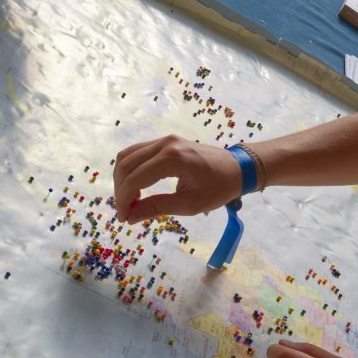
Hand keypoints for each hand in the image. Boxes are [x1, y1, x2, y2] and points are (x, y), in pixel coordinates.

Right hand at [113, 134, 243, 223]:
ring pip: (128, 155)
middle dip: (120, 190)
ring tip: (130, 201)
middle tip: (125, 212)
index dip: (124, 200)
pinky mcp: (166, 141)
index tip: (124, 219)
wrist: (238, 168)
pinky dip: (131, 170)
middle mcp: (165, 143)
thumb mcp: (189, 204)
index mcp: (172, 158)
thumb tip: (130, 217)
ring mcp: (165, 139)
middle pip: (126, 164)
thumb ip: (157, 208)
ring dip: (123, 178)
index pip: (134, 178)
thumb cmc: (218, 188)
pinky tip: (137, 188)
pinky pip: (138, 152)